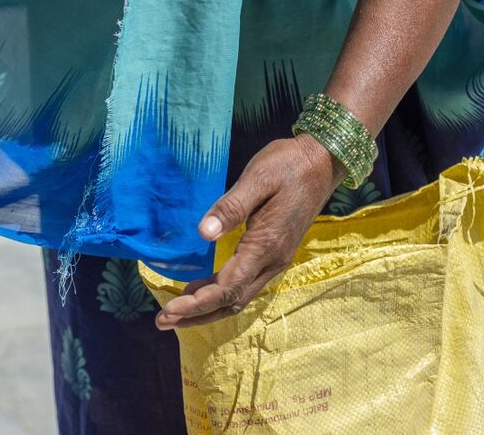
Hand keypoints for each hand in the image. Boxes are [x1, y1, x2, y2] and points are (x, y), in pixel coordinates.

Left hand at [155, 135, 342, 330]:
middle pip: (232, 301)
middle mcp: (272, 261)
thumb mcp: (257, 179)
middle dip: (196, 314)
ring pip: (239, 297)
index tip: (170, 310)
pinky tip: (200, 290)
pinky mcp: (273, 253)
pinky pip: (244, 284)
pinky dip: (220, 294)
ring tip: (175, 313)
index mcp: (266, 246)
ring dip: (207, 309)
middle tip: (162, 321)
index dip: (197, 303)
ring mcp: (275, 259)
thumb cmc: (287, 166)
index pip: (227, 287)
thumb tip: (203, 232)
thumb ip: (231, 207)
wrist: (321, 162)